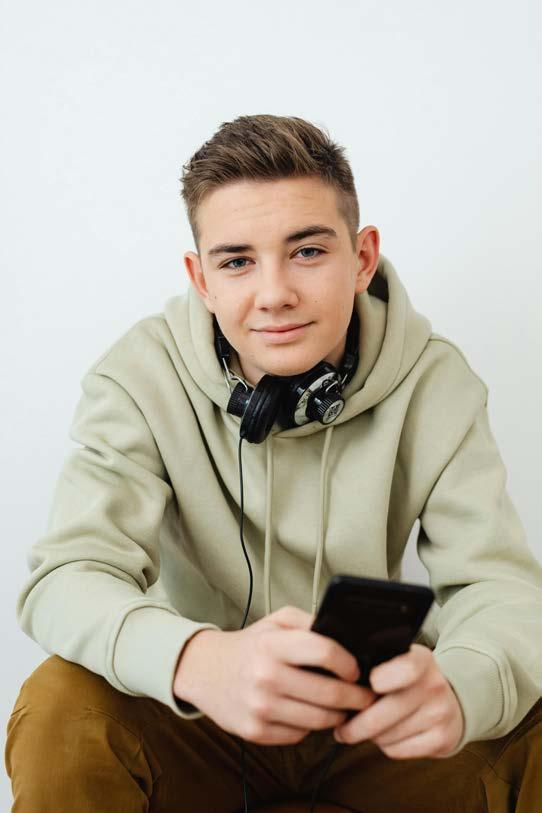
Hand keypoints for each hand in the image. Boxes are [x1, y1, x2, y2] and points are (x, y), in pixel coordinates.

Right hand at [173, 605, 375, 745]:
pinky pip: (300, 735)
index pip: (325, 652)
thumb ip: (310, 623)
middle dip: (357, 697)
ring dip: (338, 715)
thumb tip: (346, 638)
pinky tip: (309, 714)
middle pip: (330, 693)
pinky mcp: (256, 732)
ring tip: (342, 707)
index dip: (349, 663)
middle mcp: (266, 676)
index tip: (357, 670)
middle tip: (366, 696)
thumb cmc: (250, 645)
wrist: (205, 671)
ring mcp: (260, 708)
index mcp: (272, 644)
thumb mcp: (276, 622)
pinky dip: (310, 727)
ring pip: (320, 720)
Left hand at [333, 644, 464, 758]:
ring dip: (370, 736)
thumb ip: (374, 664)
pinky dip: (385, 747)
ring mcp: (440, 713)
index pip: (405, 669)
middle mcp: (434, 685)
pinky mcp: (442, 739)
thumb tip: (337, 681)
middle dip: (355, 725)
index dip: (383, 678)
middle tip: (341, 728)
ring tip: (367, 728)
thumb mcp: (398, 661)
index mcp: (421, 660)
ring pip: (386, 735)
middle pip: (384, 712)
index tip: (369, 684)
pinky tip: (387, 736)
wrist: (450, 703)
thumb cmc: (409, 682)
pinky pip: (397, 750)